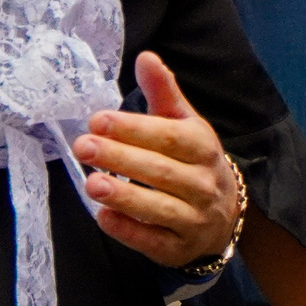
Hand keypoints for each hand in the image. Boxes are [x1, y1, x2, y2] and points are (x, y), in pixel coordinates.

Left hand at [72, 52, 241, 266]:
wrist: (223, 216)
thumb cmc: (192, 161)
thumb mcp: (184, 123)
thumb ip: (163, 92)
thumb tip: (145, 56)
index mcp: (202, 147)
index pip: (168, 137)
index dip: (133, 129)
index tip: (97, 120)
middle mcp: (202, 184)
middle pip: (160, 171)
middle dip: (120, 158)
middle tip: (82, 146)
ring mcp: (193, 219)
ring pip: (159, 208)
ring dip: (124, 197)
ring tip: (91, 184)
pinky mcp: (178, 249)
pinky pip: (153, 241)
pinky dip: (129, 231)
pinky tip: (103, 217)